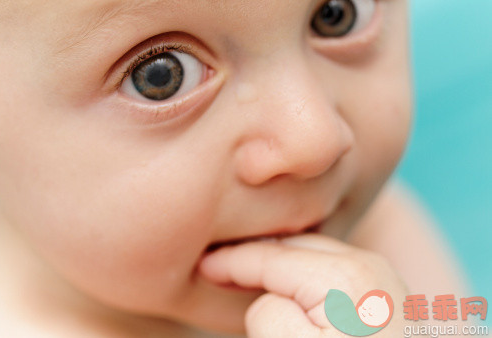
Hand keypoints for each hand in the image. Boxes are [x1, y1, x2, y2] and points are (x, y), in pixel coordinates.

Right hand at [198, 234, 408, 336]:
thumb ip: (270, 312)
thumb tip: (271, 298)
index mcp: (346, 275)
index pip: (269, 255)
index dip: (229, 260)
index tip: (202, 265)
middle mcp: (370, 266)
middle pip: (293, 246)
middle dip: (255, 256)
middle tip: (219, 266)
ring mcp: (383, 281)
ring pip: (313, 257)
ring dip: (280, 267)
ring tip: (248, 276)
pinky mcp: (386, 299)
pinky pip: (332, 274)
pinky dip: (305, 279)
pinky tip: (290, 291)